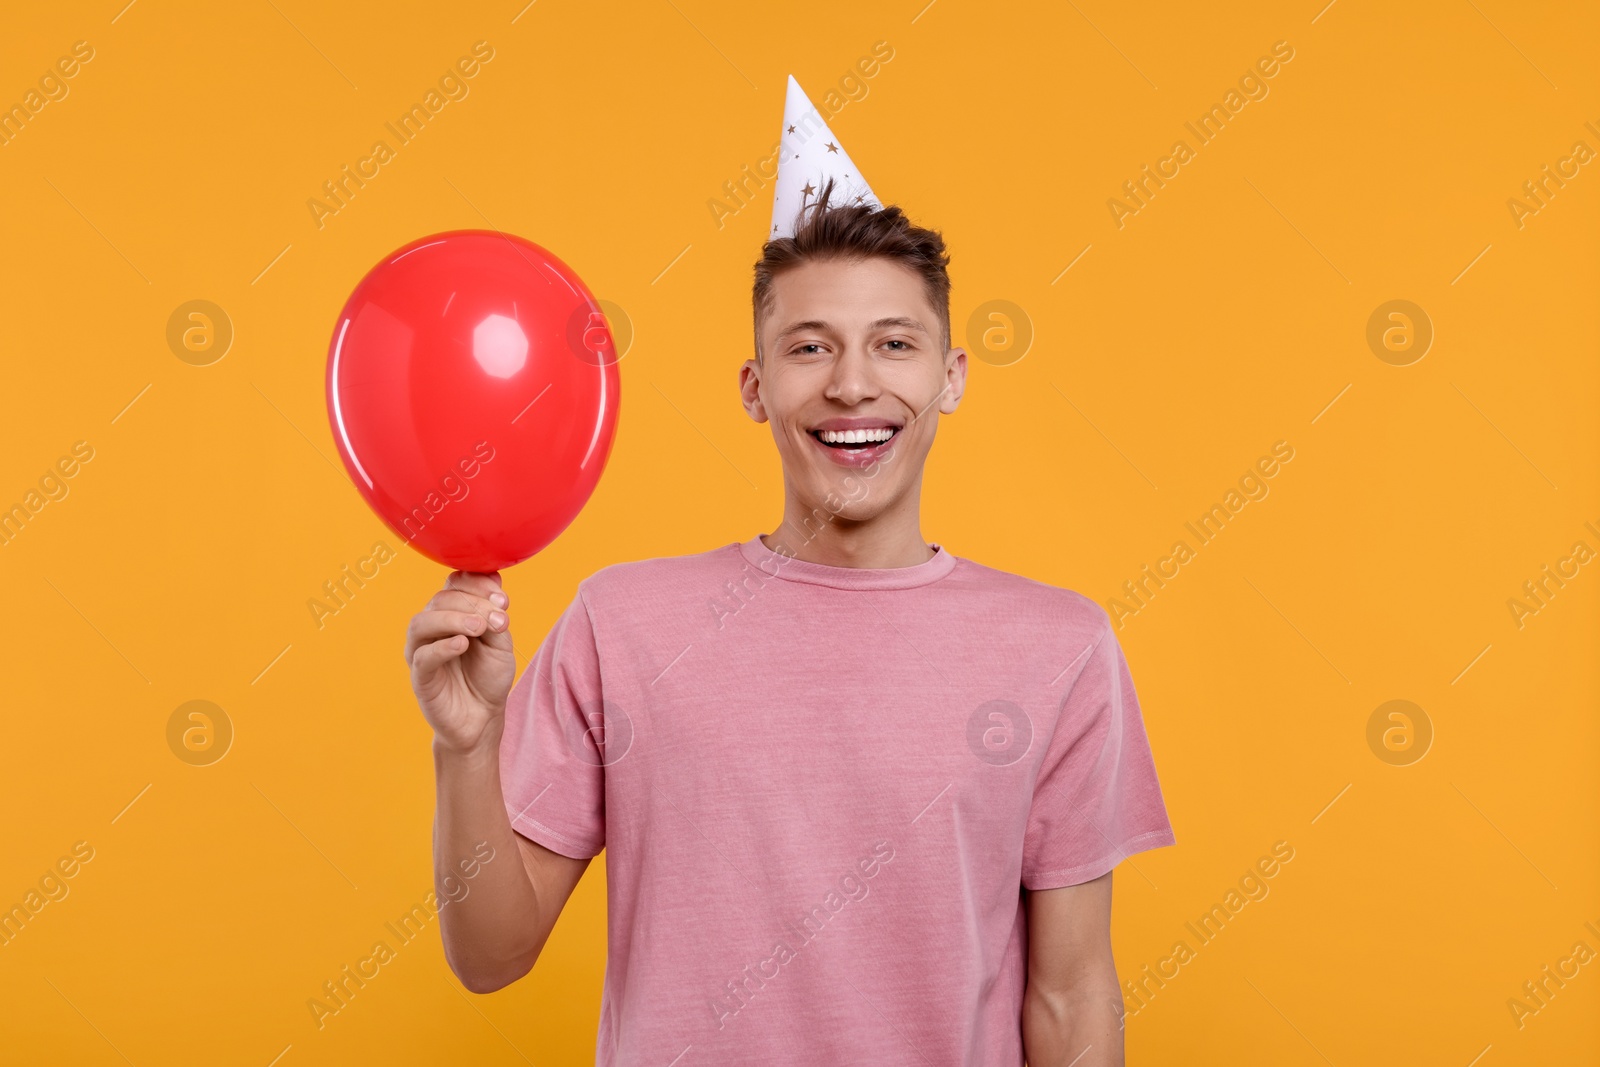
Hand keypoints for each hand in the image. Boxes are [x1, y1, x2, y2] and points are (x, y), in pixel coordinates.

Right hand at [406, 570, 515, 753]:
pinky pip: (422, 656)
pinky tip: (462, 644)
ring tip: (479, 627)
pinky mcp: (420, 676)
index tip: (502, 599)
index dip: (477, 584)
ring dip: (453, 619)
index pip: (455, 583)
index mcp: (451, 613)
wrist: (483, 717)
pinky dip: (442, 646)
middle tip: (498, 618)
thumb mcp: (501, 643)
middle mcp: (432, 627)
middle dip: (472, 603)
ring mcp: (421, 651)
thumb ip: (495, 616)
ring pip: (423, 622)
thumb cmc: (488, 676)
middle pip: (441, 599)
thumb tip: (494, 586)